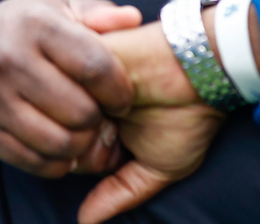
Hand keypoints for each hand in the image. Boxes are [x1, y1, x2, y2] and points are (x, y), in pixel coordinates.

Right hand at [0, 0, 140, 176]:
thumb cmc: (22, 26)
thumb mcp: (59, 6)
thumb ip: (99, 13)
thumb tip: (133, 18)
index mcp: (37, 26)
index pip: (94, 66)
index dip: (120, 88)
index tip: (124, 96)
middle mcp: (8, 61)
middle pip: (78, 110)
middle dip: (101, 119)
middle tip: (104, 116)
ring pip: (56, 141)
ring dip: (81, 144)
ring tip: (86, 131)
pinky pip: (29, 160)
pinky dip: (56, 163)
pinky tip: (63, 147)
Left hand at [77, 23, 224, 223]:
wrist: (203, 72)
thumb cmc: (189, 117)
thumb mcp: (158, 167)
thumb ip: (119, 194)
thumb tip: (83, 222)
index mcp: (104, 125)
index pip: (69, 156)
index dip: (94, 162)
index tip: (122, 149)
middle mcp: (90, 100)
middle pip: (58, 137)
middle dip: (88, 145)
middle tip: (119, 127)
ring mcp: (84, 77)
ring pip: (56, 114)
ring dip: (87, 122)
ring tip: (118, 111)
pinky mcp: (82, 53)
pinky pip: (59, 86)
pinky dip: (87, 100)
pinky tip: (112, 94)